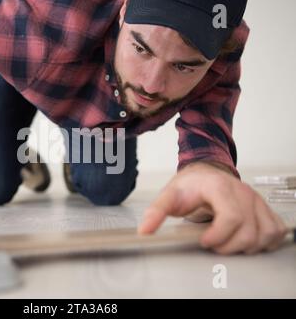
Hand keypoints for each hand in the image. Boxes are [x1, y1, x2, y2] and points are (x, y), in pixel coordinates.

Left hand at [138, 163, 287, 254]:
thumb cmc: (189, 185)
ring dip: (246, 246)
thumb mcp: (169, 195)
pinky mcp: (264, 209)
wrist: (204, 174)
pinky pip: (276, 230)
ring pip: (265, 234)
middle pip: (248, 232)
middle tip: (212, 243)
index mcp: (220, 188)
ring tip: (227, 242)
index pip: (232, 217)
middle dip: (228, 246)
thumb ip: (156, 212)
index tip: (204, 241)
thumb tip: (145, 230)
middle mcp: (242, 193)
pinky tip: (247, 239)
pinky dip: (265, 241)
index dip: (219, 236)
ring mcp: (256, 201)